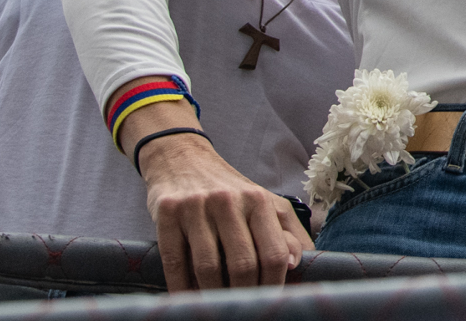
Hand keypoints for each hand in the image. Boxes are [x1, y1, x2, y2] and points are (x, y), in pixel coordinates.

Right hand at [137, 129, 309, 289]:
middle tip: (244, 309)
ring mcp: (196, 207)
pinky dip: (182, 287)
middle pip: (242, 264)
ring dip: (213, 295)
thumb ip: (287, 231)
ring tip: (218, 306)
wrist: (183, 159)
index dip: (274, 285)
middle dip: (244, 295)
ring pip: (208, 268)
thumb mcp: (265, 203)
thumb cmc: (231, 191)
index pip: (273, 254)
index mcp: (260, 200)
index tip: (270, 301)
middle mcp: (229, 201)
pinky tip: (188, 299)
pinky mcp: (167, 212)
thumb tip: (297, 263)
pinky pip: (175, 262)